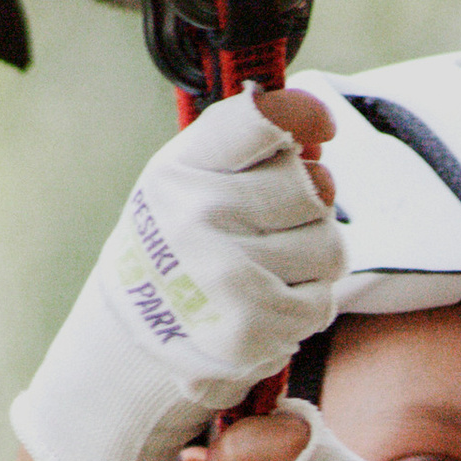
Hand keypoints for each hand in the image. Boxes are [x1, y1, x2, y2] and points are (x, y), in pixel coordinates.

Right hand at [8, 88, 343, 460]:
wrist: (131, 347)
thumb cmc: (175, 249)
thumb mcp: (189, 182)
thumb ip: (252, 151)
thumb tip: (322, 145)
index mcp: (181, 169)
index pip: (259, 117)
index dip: (301, 114)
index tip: (322, 127)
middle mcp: (199, 215)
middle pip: (311, 189)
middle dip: (306, 211)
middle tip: (267, 233)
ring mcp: (226, 273)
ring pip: (329, 246)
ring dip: (312, 262)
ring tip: (265, 272)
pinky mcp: (253, 327)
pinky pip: (323, 300)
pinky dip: (307, 306)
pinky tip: (267, 307)